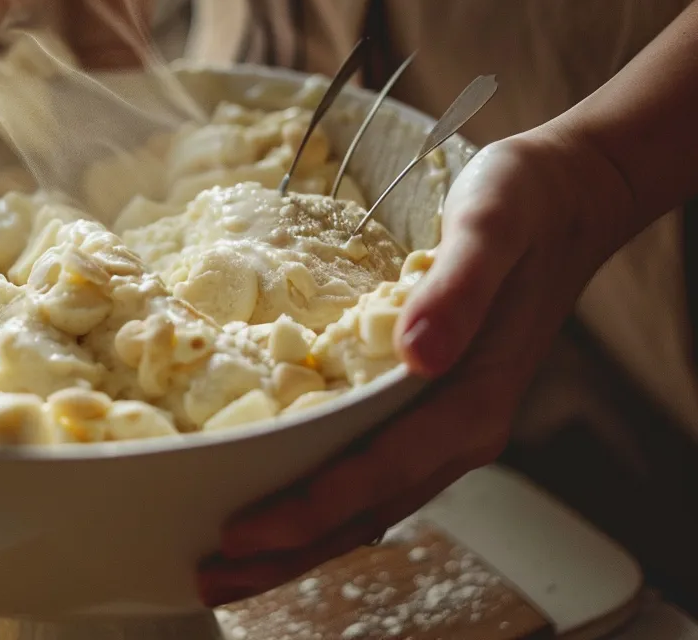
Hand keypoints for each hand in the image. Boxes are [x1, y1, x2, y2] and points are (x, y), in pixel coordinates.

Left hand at [197, 128, 632, 605]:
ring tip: (233, 562)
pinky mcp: (432, 407)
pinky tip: (287, 500)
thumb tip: (417, 351)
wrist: (565, 201)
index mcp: (471, 400)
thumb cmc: (523, 207)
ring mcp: (447, 423)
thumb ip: (458, 289)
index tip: (243, 531)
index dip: (308, 508)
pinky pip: (375, 472)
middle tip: (211, 576)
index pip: (378, 473)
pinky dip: (327, 500)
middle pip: (366, 511)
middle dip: (289, 550)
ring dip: (302, 538)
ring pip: (369, 502)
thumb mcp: (491, 228)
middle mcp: (460, 427)